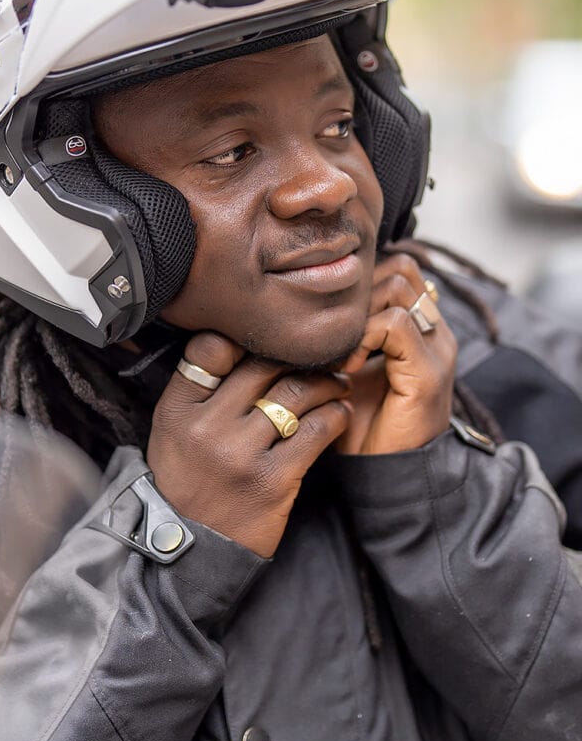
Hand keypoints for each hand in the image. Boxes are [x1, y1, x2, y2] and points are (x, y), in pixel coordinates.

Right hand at [147, 333, 350, 556]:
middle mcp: (206, 428)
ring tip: (337, 383)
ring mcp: (240, 454)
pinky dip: (334, 415)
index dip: (244, 338)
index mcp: (177, 410)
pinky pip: (315, 431)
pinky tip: (339, 413)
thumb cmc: (188, 481)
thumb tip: (242, 343)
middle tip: (319, 357)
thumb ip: (198, 389)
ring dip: (325, 382)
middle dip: (297, 356)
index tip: (268, 343)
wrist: (192, 551)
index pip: (210, 348)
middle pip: (261, 365)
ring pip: (295, 392)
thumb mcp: (172, 431)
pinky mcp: (273, 481)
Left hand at [337, 253, 456, 455]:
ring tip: (341, 349)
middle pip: (399, 267)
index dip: (361, 281)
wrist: (384, 474)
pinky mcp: (429, 371)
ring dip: (358, 312)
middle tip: (333, 330)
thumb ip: (344, 331)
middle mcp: (435, 331)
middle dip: (357, 291)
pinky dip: (363, 337)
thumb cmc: (361, 423)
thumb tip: (303, 297)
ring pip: (397, 285)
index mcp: (421, 327)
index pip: (398, 267)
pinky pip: (395, 323)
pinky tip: (348, 367)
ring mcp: (437, 349)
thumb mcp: (348, 366)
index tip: (331, 317)